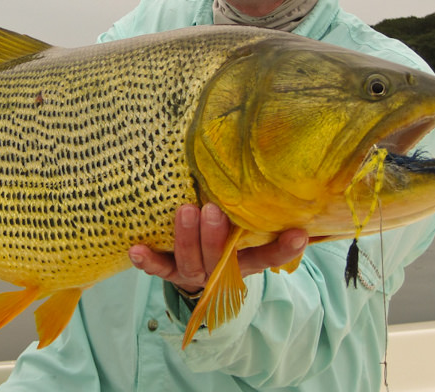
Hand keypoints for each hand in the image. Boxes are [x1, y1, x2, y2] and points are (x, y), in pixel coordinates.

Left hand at [128, 204, 307, 292]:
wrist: (198, 267)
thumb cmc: (225, 234)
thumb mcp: (242, 224)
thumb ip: (250, 206)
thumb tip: (264, 162)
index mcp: (245, 260)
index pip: (268, 256)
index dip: (283, 249)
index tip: (298, 233)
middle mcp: (220, 270)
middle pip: (219, 259)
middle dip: (215, 237)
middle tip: (212, 211)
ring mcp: (194, 272)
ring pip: (190, 263)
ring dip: (185, 239)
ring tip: (184, 211)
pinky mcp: (169, 271)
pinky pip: (158, 269)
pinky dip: (148, 261)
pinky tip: (136, 249)